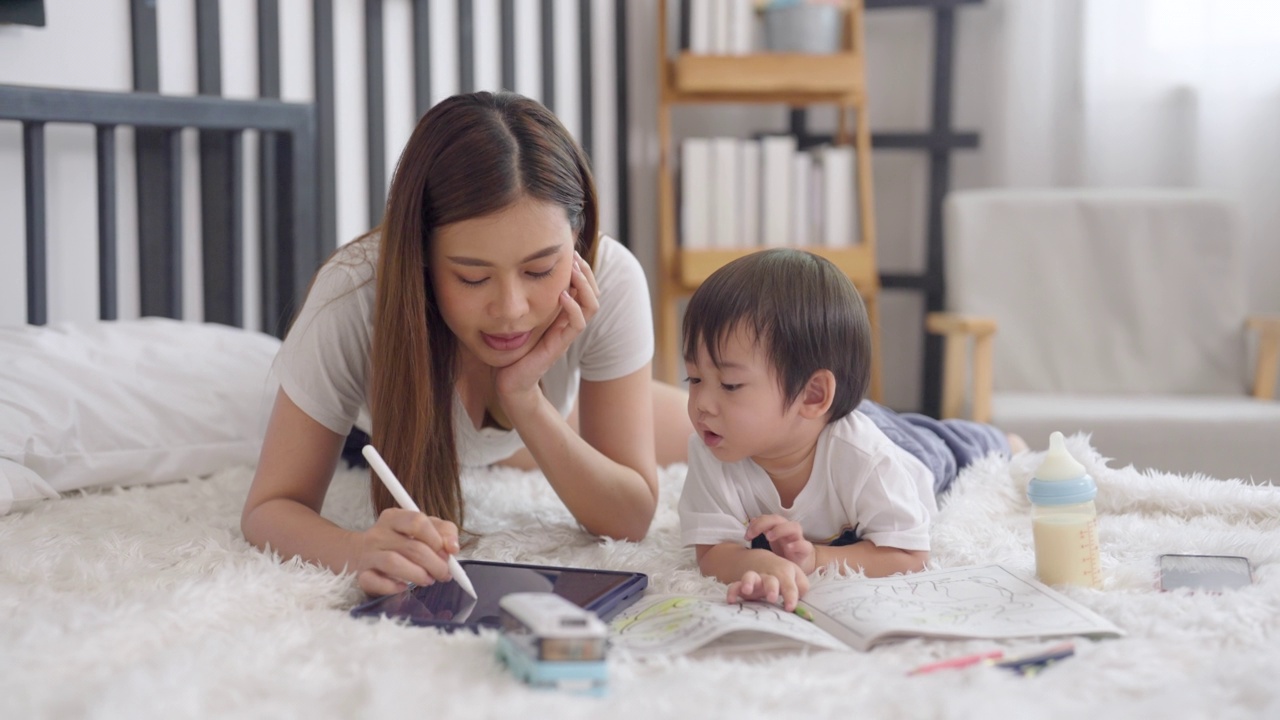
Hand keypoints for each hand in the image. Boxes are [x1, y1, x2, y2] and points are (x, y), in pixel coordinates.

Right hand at [354, 507, 460, 595]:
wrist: (360, 553)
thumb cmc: (399, 541)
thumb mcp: (423, 529)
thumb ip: (443, 532)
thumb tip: (452, 548)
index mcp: (395, 517)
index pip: (417, 521)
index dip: (436, 539)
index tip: (447, 553)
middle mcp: (379, 533)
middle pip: (412, 547)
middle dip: (434, 564)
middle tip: (443, 573)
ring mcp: (369, 554)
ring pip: (393, 563)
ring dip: (417, 575)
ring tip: (428, 580)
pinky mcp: (362, 575)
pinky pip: (375, 582)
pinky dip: (392, 587)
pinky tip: (403, 587)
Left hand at [495, 251, 599, 416]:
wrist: (510, 383)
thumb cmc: (512, 350)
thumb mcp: (519, 318)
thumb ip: (524, 300)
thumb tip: (514, 272)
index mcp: (562, 315)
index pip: (582, 288)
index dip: (581, 270)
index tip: (570, 252)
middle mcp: (568, 324)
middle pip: (592, 294)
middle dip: (586, 273)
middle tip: (575, 255)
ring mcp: (566, 335)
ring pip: (591, 306)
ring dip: (585, 286)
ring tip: (574, 271)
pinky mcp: (559, 346)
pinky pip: (577, 325)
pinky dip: (573, 307)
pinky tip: (563, 295)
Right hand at [725, 554, 810, 611]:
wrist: (763, 561)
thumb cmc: (783, 575)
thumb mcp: (797, 578)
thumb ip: (802, 589)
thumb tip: (806, 609)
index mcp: (786, 573)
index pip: (790, 585)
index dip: (791, 596)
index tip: (790, 607)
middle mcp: (770, 575)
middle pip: (771, 580)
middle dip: (771, 588)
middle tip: (772, 598)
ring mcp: (756, 579)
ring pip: (751, 577)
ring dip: (749, 582)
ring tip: (747, 590)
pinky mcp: (743, 584)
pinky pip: (736, 585)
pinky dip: (732, 591)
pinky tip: (731, 600)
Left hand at [746, 514, 816, 573]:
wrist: (800, 567)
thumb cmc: (783, 554)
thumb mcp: (771, 543)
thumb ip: (762, 531)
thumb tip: (752, 520)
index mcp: (778, 528)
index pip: (767, 518)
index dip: (756, 523)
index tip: (746, 536)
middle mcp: (788, 530)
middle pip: (778, 519)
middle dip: (764, 523)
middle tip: (752, 535)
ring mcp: (798, 539)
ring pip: (794, 526)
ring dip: (780, 529)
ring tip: (769, 537)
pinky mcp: (806, 551)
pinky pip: (805, 545)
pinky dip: (797, 545)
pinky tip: (789, 548)